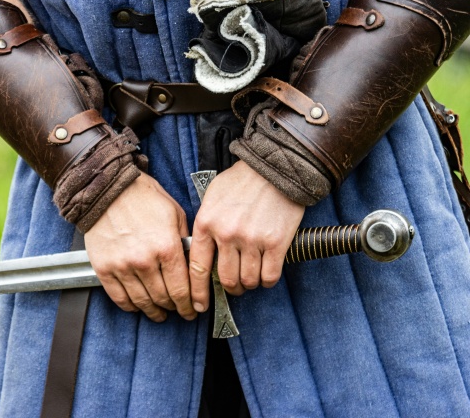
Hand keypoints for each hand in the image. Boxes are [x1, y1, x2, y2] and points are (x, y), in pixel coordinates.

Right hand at [84, 173, 195, 321]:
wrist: (109, 189)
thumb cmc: (143, 197)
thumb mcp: (175, 214)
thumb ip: (184, 242)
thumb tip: (191, 265)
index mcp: (167, 247)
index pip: (182, 289)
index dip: (189, 304)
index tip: (193, 309)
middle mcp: (145, 261)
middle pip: (163, 298)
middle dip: (174, 309)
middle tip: (179, 312)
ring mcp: (122, 266)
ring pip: (142, 302)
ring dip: (153, 312)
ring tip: (159, 313)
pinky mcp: (104, 268)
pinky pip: (118, 297)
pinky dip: (130, 306)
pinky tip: (137, 306)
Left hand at [189, 161, 304, 311]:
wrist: (274, 168)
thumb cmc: (241, 181)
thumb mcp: (212, 198)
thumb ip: (205, 224)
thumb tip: (200, 253)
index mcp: (206, 223)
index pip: (197, 268)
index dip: (197, 292)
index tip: (198, 304)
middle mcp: (226, 234)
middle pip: (226, 280)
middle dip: (231, 288)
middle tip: (235, 287)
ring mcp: (251, 240)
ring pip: (248, 281)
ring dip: (250, 284)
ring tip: (252, 277)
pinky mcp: (276, 243)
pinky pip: (270, 276)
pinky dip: (268, 280)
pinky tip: (267, 273)